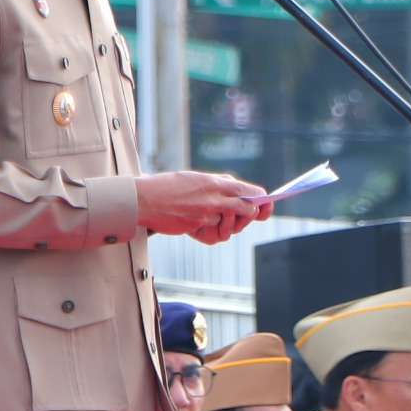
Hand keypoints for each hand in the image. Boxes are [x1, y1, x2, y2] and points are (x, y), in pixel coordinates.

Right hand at [135, 170, 270, 241]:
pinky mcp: (198, 226)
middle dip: (249, 215)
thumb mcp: (194, 178)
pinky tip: (196, 223)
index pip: (247, 190)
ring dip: (226, 224)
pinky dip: (208, 230)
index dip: (260, 198)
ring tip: (215, 219)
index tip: (265, 202)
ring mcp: (207, 213)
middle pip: (246, 209)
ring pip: (229, 224)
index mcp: (214, 182)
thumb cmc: (166, 187)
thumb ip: (216, 183)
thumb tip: (234, 186)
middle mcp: (214, 196)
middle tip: (248, 215)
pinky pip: (212, 233)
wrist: (144, 199)